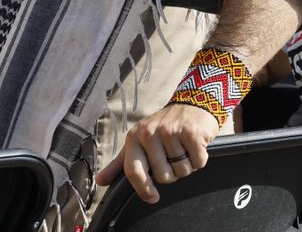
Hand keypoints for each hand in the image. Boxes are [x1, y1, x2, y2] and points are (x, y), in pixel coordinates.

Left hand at [95, 103, 219, 203]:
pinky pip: (198, 162)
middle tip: (175, 157)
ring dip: (188, 166)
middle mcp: (151, 133)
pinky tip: (197, 146)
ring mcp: (172, 131)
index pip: (133, 171)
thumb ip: (120, 163)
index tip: (152, 197)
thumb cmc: (164, 127)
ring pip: (182, 170)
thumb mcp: (139, 141)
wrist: (193, 103)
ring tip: (185, 150)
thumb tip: (100, 181)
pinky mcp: (192, 132)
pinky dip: (200, 159)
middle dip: (173, 173)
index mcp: (135, 137)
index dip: (143, 189)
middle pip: (163, 176)